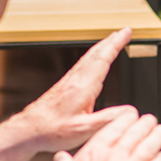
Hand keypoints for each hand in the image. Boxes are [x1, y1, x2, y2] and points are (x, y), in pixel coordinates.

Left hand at [18, 28, 132, 152]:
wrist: (29, 130)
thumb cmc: (53, 130)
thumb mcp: (85, 129)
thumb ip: (109, 118)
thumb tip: (130, 111)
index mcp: (83, 87)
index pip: (104, 58)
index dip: (117, 43)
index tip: (127, 32)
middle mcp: (76, 80)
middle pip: (96, 53)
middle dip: (112, 40)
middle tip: (123, 31)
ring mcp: (69, 81)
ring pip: (89, 57)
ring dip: (102, 46)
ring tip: (112, 40)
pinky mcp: (64, 86)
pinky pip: (83, 65)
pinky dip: (93, 57)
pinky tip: (94, 61)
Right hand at [51, 109, 160, 160]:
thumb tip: (60, 158)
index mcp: (96, 151)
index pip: (116, 127)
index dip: (127, 118)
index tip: (132, 115)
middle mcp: (116, 156)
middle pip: (136, 133)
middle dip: (145, 123)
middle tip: (150, 119)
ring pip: (149, 146)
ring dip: (157, 136)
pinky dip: (160, 160)